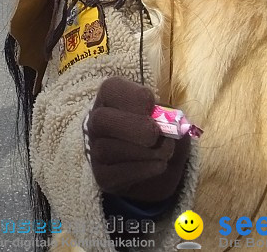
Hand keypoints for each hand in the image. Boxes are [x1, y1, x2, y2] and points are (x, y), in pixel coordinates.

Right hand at [84, 77, 190, 202]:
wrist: (158, 167)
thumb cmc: (162, 133)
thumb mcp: (169, 117)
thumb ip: (168, 116)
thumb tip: (167, 123)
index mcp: (112, 99)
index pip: (111, 89)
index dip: (133, 97)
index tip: (152, 106)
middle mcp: (97, 122)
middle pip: (101, 120)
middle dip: (131, 126)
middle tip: (154, 134)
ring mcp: (96, 150)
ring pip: (108, 150)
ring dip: (145, 152)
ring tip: (165, 153)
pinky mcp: (102, 176)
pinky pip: (116, 173)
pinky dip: (143, 170)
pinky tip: (158, 165)